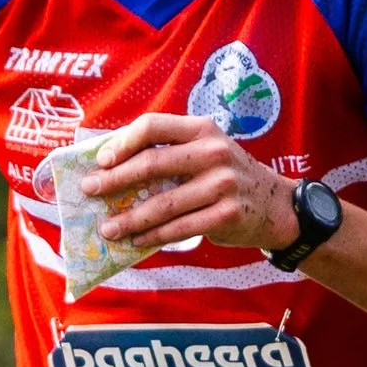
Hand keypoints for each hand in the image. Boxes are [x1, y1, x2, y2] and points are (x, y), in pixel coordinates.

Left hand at [83, 114, 298, 256]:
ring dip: (129, 218)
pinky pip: (179, 228)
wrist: (276, 206)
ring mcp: (222, 185)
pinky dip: (154, 236)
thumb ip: (170, 151)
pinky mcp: (226, 215)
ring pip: (163, 204)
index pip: (154, 126)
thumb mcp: (207, 151)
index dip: (123, 141)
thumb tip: (113, 166)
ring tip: (107, 228)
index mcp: (202, 130)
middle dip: (115, 179)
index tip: (102, 160)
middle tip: (90, 191)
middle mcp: (213, 153)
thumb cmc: (228, 176)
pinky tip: (137, 241)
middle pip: (153, 163)